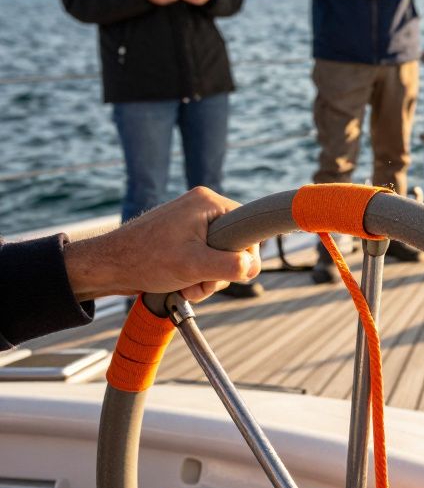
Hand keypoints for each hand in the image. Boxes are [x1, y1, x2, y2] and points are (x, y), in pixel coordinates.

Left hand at [64, 187, 260, 302]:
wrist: (107, 267)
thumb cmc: (144, 260)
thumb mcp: (195, 266)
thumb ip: (232, 266)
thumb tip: (252, 267)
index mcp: (208, 203)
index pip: (249, 228)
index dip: (244, 256)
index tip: (230, 272)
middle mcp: (201, 207)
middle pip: (234, 245)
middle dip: (220, 271)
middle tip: (199, 282)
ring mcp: (191, 221)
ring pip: (219, 255)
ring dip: (207, 277)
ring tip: (186, 284)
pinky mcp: (182, 235)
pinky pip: (204, 256)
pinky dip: (197, 274)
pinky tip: (182, 283)